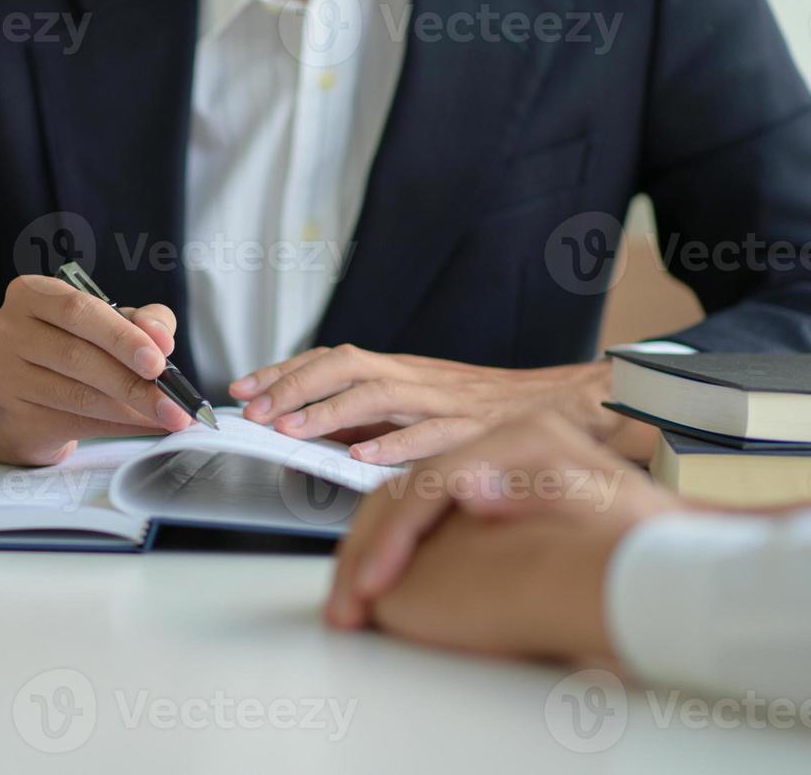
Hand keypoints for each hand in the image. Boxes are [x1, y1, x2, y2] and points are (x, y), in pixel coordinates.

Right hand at [0, 276, 191, 465]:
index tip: (160, 359)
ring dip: (131, 410)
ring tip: (168, 417)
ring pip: (78, 395)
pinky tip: (146, 427)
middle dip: (132, 381)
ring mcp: (2, 374)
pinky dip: (118, 427)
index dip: (122, 336)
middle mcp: (7, 330)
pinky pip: (75, 423)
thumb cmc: (68, 349)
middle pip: (78, 356)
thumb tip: (163, 339)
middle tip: (173, 401)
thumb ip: (139, 320)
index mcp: (31, 293)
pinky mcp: (11, 414)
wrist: (19, 399)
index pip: (79, 310)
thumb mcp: (102, 323)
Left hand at [230, 345, 656, 464]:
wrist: (572, 404)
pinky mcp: (478, 431)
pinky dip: (396, 444)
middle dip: (294, 385)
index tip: (244, 388)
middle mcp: (419, 378)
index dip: (285, 371)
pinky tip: (363, 457)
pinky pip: (433, 434)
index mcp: (403, 371)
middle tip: (257, 410)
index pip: (332, 359)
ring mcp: (448, 402)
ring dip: (330, 411)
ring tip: (293, 430)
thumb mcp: (423, 404)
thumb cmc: (491, 411)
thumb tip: (311, 428)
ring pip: (380, 394)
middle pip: (346, 365)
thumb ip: (373, 414)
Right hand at [325, 414, 682, 662]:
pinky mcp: (482, 488)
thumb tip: (469, 490)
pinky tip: (378, 578)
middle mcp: (492, 442)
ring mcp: (482, 463)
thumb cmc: (649, 526)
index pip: (427, 486)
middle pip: (400, 490)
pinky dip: (388, 546)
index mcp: (518, 437)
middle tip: (344, 605)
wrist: (681, 522)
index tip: (373, 587)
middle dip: (364, 551)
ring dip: (365, 550)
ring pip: (397, 499)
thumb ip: (534, 493)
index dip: (393, 540)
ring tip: (348, 598)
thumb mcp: (602, 504)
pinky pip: (416, 512)